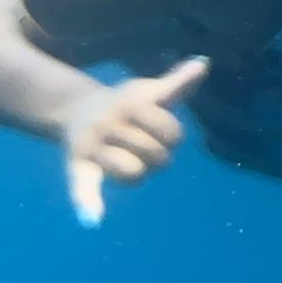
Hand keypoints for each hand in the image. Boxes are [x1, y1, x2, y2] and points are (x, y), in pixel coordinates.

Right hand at [62, 56, 209, 227]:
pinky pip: (84, 185)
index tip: (157, 126)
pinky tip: (93, 219)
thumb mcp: (151, 90)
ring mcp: (93, 145)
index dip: (171, 134)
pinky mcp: (79, 166)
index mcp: (131, 104)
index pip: (171, 133)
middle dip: (157, 152)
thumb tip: (204, 63)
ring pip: (134, 172)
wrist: (77, 109)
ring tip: (127, 156)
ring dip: (138, 169)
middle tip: (140, 142)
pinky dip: (87, 202)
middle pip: (156, 155)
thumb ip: (178, 82)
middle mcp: (109, 123)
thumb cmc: (126, 102)